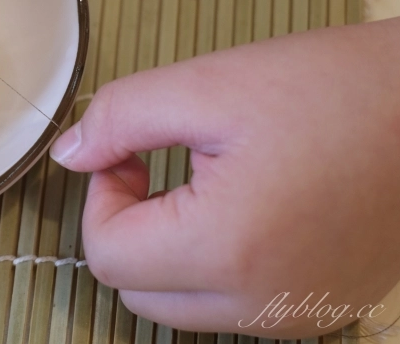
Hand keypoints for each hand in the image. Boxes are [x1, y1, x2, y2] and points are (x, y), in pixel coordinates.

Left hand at [51, 16, 399, 336]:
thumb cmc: (330, 89)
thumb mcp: (207, 84)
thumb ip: (119, 119)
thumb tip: (68, 156)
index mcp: (227, 250)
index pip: (107, 257)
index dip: (101, 197)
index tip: (130, 152)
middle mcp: (262, 304)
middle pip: (137, 292)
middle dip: (128, 228)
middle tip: (157, 164)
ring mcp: (298, 314)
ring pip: (182, 307)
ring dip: (169, 250)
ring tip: (205, 182)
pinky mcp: (322, 307)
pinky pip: (235, 307)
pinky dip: (216, 266)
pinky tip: (245, 208)